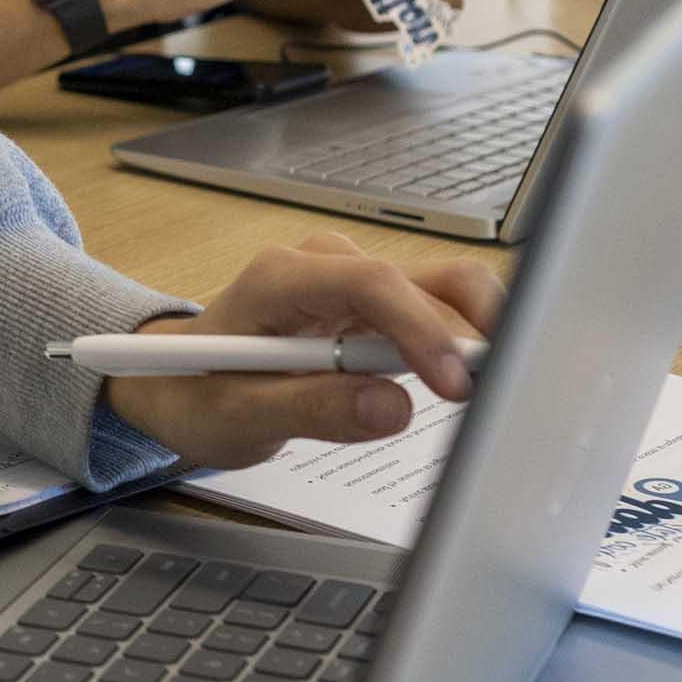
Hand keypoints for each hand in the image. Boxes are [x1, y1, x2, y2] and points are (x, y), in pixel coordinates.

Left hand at [101, 239, 503, 468]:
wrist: (178, 383)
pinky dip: (461, 349)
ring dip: (476, 338)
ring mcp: (356, 282)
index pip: (372, 283)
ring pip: (444, 294)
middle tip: (504, 388)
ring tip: (494, 393)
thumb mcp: (239, 416)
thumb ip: (312, 409)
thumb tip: (391, 407)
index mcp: (283, 277)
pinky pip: (436, 317)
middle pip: (428, 278)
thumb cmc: (198, 393)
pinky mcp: (376, 309)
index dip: (422, 331)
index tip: (454, 384)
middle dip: (475, 329)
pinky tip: (470, 385)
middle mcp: (327, 265)